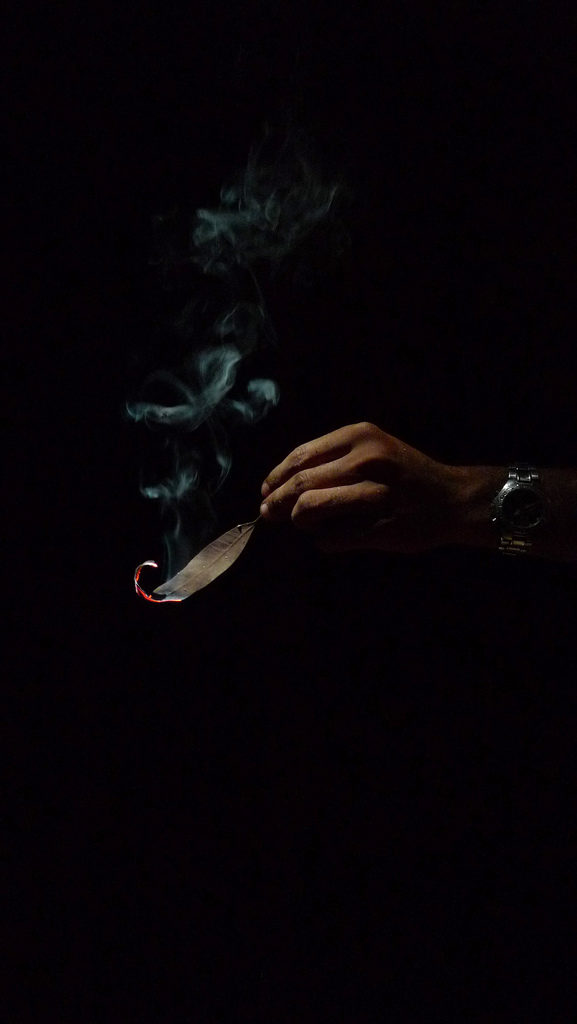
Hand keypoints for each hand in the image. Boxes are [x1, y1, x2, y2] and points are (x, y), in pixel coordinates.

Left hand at [260, 421, 469, 552]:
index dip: (276, 476)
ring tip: (300, 524)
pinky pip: (332, 538)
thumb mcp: (373, 449)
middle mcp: (366, 460)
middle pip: (301, 483)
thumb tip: (279, 484)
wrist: (453, 499)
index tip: (266, 490)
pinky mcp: (380, 528)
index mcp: (360, 437)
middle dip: (277, 501)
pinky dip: (322, 541)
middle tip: (268, 514)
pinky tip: (326, 539)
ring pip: (310, 508)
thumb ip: (333, 460)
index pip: (301, 456)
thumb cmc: (406, 474)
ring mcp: (374, 495)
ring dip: (297, 520)